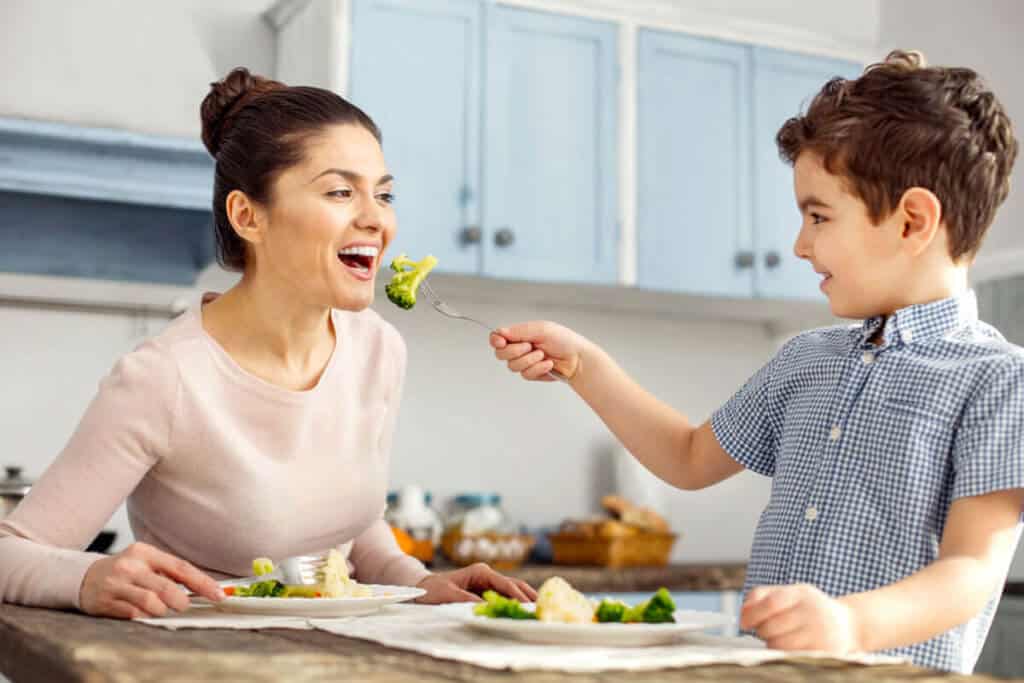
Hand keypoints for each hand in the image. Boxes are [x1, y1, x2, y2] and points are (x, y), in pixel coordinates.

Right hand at [79, 542, 223, 618]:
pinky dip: (145, 617)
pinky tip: (143, 613)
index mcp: (146, 552)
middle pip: (166, 587)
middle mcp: (131, 566)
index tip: (218, 594)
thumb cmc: (125, 571)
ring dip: (162, 610)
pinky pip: (133, 614)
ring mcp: (117, 584)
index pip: (181, 567)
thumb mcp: (146, 563)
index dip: (202, 582)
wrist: (84, 577)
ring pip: (150, 603)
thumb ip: (170, 573)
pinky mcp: (106, 602)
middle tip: (184, 606)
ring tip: (161, 609)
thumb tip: (202, 588)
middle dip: (181, 601)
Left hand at [415, 563, 537, 603]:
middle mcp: (487, 575)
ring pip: (512, 589)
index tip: (529, 607)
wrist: (422, 587)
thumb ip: (466, 599)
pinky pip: (504, 596)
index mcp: (481, 572)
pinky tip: (523, 611)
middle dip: (528, 596)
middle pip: (514, 584)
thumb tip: (485, 606)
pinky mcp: (485, 590)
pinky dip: (515, 603)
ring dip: (524, 599)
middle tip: (543, 608)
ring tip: (538, 610)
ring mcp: (487, 582)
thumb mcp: (447, 595)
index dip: (518, 596)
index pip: (505, 584)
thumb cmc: (433, 589)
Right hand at [490, 321, 586, 381]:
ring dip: (529, 360)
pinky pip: (525, 374)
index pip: (498, 337)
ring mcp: (525, 362)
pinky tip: (548, 364)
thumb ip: (519, 331)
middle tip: (530, 346)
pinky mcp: (531, 374)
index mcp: (520, 334)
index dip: (496, 340)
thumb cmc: (564, 340)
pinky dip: (538, 368)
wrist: (578, 358)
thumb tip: (500, 331)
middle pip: (500, 354)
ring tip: (543, 355)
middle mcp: (519, 348)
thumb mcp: (542, 330)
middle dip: (515, 351)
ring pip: (512, 366)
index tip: (502, 341)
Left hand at [740, 584, 860, 652]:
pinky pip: (792, 655)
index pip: (771, 602)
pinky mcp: (824, 651)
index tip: (742, 622)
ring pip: (780, 644)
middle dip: (761, 631)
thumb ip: (763, 596)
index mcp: (802, 593)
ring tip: (779, 638)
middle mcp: (813, 611)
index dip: (752, 613)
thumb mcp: (792, 593)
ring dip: (771, 643)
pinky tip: (789, 647)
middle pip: (772, 626)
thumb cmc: (810, 608)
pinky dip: (784, 653)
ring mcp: (820, 632)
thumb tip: (741, 611)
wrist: (848, 624)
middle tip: (763, 631)